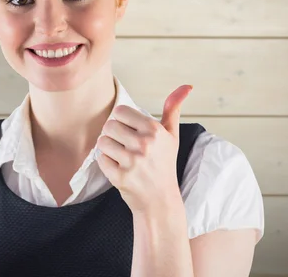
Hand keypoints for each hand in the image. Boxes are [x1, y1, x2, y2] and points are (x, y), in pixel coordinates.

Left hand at [96, 85, 192, 213]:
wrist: (160, 201)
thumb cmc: (164, 164)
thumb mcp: (172, 135)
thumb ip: (173, 108)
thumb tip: (186, 86)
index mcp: (155, 130)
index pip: (120, 111)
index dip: (122, 121)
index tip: (130, 132)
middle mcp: (144, 144)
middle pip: (108, 125)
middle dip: (113, 135)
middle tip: (125, 147)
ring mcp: (132, 161)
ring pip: (102, 141)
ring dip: (108, 149)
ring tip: (121, 157)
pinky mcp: (120, 177)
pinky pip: (100, 159)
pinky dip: (106, 164)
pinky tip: (119, 169)